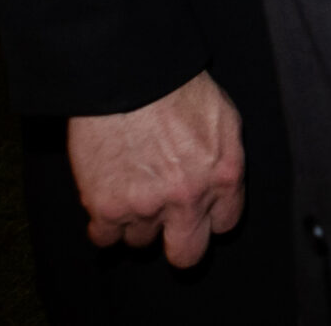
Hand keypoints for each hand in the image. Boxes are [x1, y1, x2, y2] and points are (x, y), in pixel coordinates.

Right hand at [67, 70, 245, 267]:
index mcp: (223, 176)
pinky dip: (104, 226)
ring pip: (140, 242)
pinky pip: (104, 238)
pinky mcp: (106, 207)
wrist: (128, 75)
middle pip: (186, 254)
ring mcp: (145, 206)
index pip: (224, 225)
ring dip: (137, 223)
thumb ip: (226, 158)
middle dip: (179, 243)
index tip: (198, 211)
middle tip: (167, 227)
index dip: (209, 218)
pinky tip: (107, 203)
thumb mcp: (224, 117)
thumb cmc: (176, 87)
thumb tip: (222, 182)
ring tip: (132, 191)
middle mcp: (188, 198)